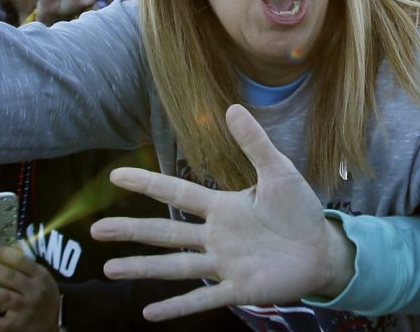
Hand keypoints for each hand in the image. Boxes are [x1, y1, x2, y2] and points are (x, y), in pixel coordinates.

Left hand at [0, 241, 59, 330]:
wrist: (54, 323)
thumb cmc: (45, 295)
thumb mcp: (42, 277)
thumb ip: (26, 264)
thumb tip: (6, 246)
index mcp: (39, 276)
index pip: (20, 260)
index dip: (1, 252)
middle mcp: (33, 292)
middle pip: (8, 277)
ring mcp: (24, 310)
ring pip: (2, 298)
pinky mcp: (15, 327)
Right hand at [90, 104, 353, 320]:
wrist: (323, 248)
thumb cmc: (300, 209)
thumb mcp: (279, 171)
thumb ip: (255, 143)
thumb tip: (232, 107)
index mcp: (222, 207)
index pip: (177, 192)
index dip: (147, 183)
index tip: (115, 175)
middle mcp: (215, 236)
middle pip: (164, 232)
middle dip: (130, 230)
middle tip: (96, 230)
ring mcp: (224, 264)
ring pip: (175, 266)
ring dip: (142, 268)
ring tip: (109, 269)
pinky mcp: (240, 289)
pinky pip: (203, 299)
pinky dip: (177, 307)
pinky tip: (149, 313)